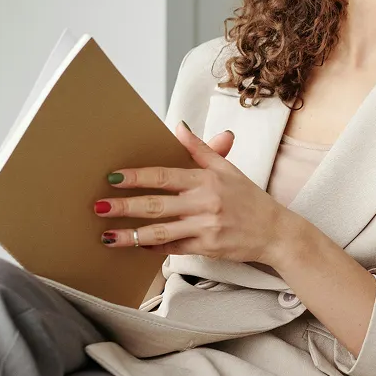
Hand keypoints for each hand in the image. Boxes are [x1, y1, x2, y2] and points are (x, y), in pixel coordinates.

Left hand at [96, 122, 300, 263]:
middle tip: (99, 207)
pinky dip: (154, 248)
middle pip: (156, 204)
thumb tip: (178, 126)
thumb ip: (201, 149)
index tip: (113, 177)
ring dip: (131, 234)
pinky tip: (135, 247)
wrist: (276, 232)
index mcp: (207, 179)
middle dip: (124, 206)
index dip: (137, 177)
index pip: (164, 176)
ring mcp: (205, 227)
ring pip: (161, 231)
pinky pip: (174, 248)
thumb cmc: (250, 199)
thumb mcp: (228, 169)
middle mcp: (205, 202)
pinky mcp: (207, 248)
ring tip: (107, 236)